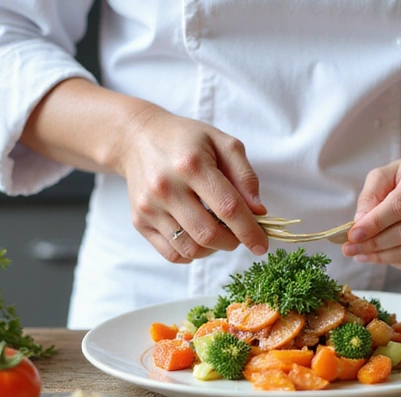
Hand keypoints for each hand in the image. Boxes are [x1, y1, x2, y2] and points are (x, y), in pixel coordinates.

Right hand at [116, 107, 268, 262]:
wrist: (138, 138)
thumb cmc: (187, 140)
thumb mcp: (223, 143)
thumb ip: (245, 177)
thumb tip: (258, 212)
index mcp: (191, 164)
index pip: (228, 208)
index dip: (250, 231)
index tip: (262, 245)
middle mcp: (166, 187)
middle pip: (208, 234)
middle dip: (233, 242)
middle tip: (239, 234)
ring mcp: (149, 207)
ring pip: (190, 249)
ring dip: (214, 249)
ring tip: (219, 233)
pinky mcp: (139, 221)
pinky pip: (172, 254)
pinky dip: (193, 254)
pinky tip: (199, 238)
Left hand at [341, 152, 400, 273]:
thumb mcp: (393, 170)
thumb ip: (372, 193)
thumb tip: (359, 223)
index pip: (400, 206)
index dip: (373, 224)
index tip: (351, 235)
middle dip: (373, 244)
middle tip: (349, 248)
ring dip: (382, 257)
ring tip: (361, 254)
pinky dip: (398, 264)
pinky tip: (384, 257)